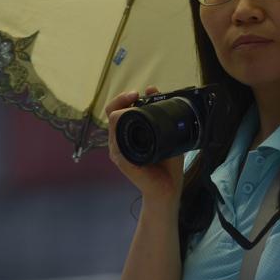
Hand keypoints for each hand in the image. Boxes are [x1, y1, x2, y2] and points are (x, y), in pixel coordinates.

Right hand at [106, 86, 184, 201]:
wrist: (168, 188)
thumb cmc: (167, 164)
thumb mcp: (166, 134)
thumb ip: (161, 115)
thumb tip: (154, 90)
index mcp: (129, 136)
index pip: (118, 112)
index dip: (125, 99)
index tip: (140, 91)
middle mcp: (120, 142)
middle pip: (111, 114)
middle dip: (120, 100)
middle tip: (135, 94)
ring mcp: (119, 151)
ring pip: (112, 124)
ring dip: (121, 110)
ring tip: (133, 101)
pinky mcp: (121, 160)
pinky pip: (116, 140)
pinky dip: (121, 127)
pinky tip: (131, 119)